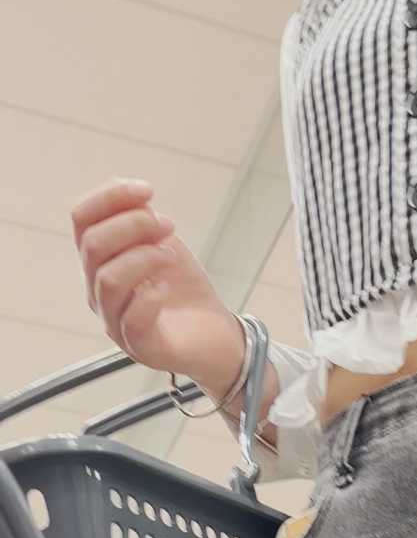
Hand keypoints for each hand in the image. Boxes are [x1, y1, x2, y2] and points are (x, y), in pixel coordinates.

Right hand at [71, 178, 244, 398]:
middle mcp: (97, 291)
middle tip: (167, 225)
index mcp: (98, 261)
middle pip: (93, 245)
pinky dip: (151, 296)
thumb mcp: (162, 241)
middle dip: (133, 225)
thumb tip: (131, 191)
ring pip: (108, 279)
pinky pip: (132, 318)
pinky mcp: (140, 347)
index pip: (82, 219)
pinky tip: (167, 287)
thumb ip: (142, 216)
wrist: (214, 334)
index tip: (148, 190)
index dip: (110, 197)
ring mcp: (114, 321)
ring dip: (144, 256)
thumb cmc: (182, 288)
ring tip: (171, 254)